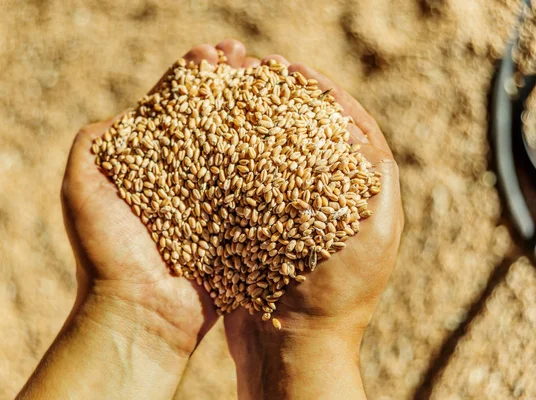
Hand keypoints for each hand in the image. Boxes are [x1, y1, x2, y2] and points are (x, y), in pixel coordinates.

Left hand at [19, 40, 257, 399]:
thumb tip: (133, 110)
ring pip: (238, 148)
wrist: (139, 312)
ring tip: (274, 83)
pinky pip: (257, 188)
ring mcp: (213, 200)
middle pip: (211, 120)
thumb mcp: (81, 183)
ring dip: (255, 115)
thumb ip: (95, 141)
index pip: (175, 107)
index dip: (194, 76)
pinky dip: (273, 162)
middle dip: (230, 87)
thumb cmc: (106, 249)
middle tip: (251, 59)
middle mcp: (183, 176)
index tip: (216, 52)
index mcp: (149, 163)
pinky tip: (290, 134)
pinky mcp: (237, 225)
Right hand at [223, 55, 403, 398]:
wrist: (294, 348)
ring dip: (263, 128)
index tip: (296, 73)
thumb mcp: (371, 235)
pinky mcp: (267, 229)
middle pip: (313, 138)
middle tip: (263, 79)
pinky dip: (243, 161)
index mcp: (365, 198)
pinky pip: (256, 184)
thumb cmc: (335, 299)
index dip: (326, 97)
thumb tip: (360, 131)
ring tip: (240, 102)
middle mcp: (333, 202)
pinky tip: (223, 144)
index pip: (351, 130)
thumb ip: (375, 184)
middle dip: (290, 106)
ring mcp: (298, 215)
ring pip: (282, 157)